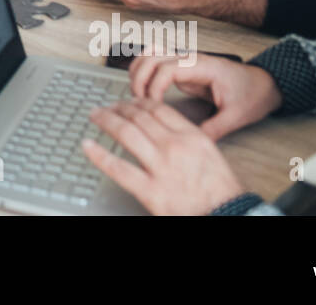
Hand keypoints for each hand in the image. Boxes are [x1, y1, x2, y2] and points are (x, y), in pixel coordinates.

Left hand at [82, 99, 245, 214]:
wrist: (228, 215)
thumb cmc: (222, 190)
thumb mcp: (210, 152)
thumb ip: (187, 136)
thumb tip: (164, 126)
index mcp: (191, 136)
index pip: (157, 109)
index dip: (138, 102)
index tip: (128, 101)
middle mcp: (174, 147)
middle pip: (139, 117)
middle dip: (119, 108)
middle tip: (107, 107)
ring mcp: (161, 168)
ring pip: (126, 134)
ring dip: (106, 120)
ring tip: (95, 116)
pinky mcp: (150, 190)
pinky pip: (118, 169)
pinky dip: (99, 155)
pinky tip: (87, 145)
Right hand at [129, 54, 283, 140]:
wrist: (263, 84)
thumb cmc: (252, 94)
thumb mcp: (236, 116)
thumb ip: (214, 128)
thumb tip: (191, 141)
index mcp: (204, 67)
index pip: (166, 68)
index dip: (153, 86)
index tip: (153, 106)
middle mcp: (191, 59)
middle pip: (152, 57)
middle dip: (139, 78)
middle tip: (138, 102)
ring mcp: (185, 62)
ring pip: (150, 55)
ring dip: (138, 72)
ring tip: (138, 97)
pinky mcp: (182, 68)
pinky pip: (155, 61)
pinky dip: (143, 70)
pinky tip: (142, 89)